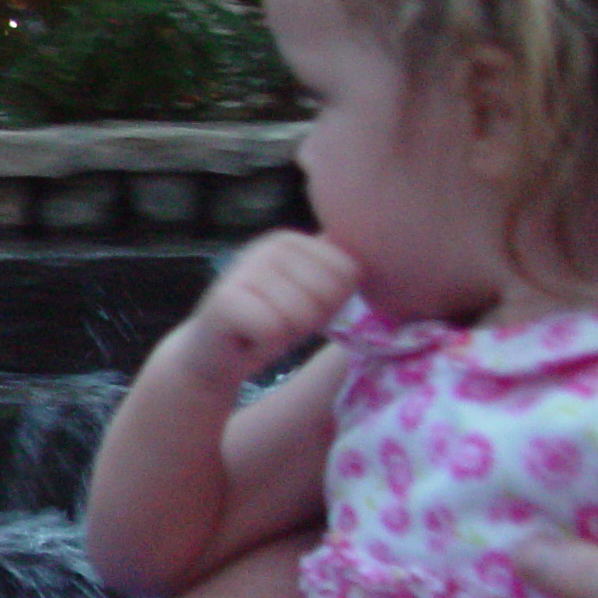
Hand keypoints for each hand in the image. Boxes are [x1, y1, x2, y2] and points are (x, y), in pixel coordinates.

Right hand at [171, 232, 359, 393]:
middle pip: (328, 293)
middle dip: (310, 321)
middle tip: (280, 323)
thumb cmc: (268, 326)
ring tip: (263, 330)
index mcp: (291, 240)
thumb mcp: (309, 295)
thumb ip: (335, 270)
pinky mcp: (224, 300)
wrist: (213, 357)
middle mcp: (267, 245)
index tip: (301, 310)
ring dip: (286, 335)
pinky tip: (248, 340)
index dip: (332, 304)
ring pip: (301, 314)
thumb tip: (384, 243)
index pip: (349, 273)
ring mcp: (244, 269)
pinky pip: (273, 330)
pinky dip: (266, 346)